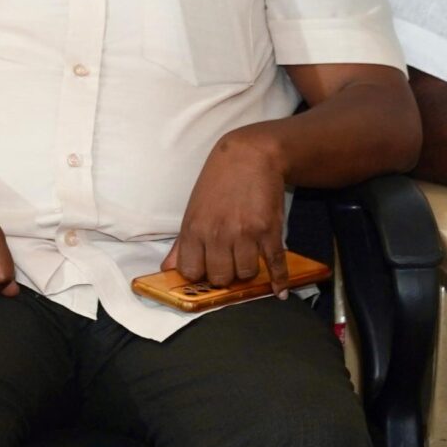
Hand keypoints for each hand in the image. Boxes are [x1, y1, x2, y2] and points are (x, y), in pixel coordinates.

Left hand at [168, 128, 290, 292]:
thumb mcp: (192, 211)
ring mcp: (245, 234)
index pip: (190, 271)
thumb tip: (168, 269)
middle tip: (227, 266)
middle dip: (224, 277)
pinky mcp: (269, 231)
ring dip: (247, 272)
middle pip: (220, 278)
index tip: (203, 272)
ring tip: (246, 261)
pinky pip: (275, 264)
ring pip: (246, 274)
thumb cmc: (217, 184)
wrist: (249, 157)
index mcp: (194, 229)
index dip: (197, 276)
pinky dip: (279, 279)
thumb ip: (182, 244)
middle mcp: (217, 234)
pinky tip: (279, 289)